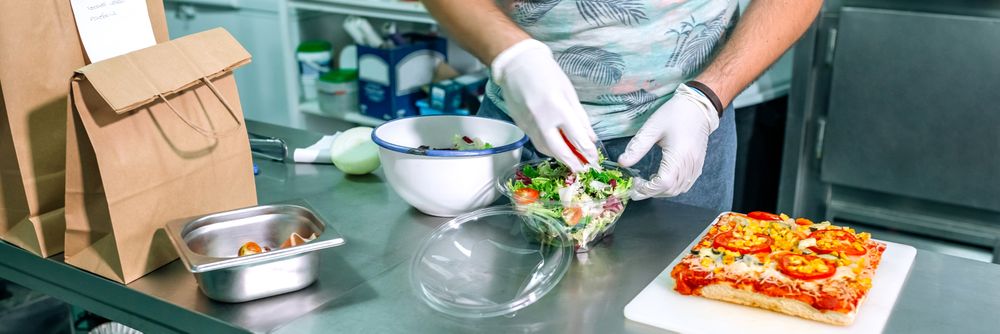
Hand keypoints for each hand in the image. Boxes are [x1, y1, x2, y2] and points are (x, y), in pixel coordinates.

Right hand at [491, 39, 597, 171]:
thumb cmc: (546, 73)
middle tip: (583, 169)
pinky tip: (557, 149)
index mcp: (558, 108)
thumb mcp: (568, 92)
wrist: (516, 65)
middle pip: (560, 150)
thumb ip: (580, 117)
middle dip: (573, 163)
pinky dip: (548, 149)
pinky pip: (537, 142)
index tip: (594, 159)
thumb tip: (590, 138)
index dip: (587, 152)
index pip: (577, 138)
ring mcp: (529, 124)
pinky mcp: (521, 125)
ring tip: (572, 162)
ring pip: (546, 149)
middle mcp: (542, 120)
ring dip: (560, 158)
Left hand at [617, 83, 719, 199]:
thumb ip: (637, 147)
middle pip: (670, 190)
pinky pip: (686, 184)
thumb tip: (621, 162)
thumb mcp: (652, 128)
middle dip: (651, 192)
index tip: (634, 185)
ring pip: (679, 189)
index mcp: (678, 155)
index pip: (662, 183)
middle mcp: (689, 164)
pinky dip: (673, 187)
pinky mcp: (698, 164)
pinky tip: (663, 179)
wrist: (699, 106)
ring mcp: (696, 165)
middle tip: (636, 186)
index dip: (647, 189)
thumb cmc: (675, 113)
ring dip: (662, 191)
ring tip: (647, 183)